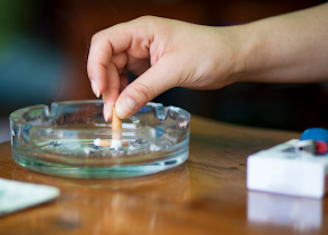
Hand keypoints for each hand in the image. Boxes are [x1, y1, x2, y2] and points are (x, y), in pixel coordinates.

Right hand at [87, 16, 244, 119]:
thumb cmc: (210, 52)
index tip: (100, 90)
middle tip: (111, 111)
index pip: (104, 42)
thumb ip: (144, 90)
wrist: (232, 58)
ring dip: (114, 92)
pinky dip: (125, 94)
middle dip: (105, 85)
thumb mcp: (174, 71)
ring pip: (115, 72)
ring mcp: (143, 54)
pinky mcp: (150, 67)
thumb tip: (120, 110)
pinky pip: (129, 80)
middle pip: (106, 60)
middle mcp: (138, 40)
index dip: (96, 66)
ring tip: (118, 112)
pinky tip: (127, 105)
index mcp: (142, 30)